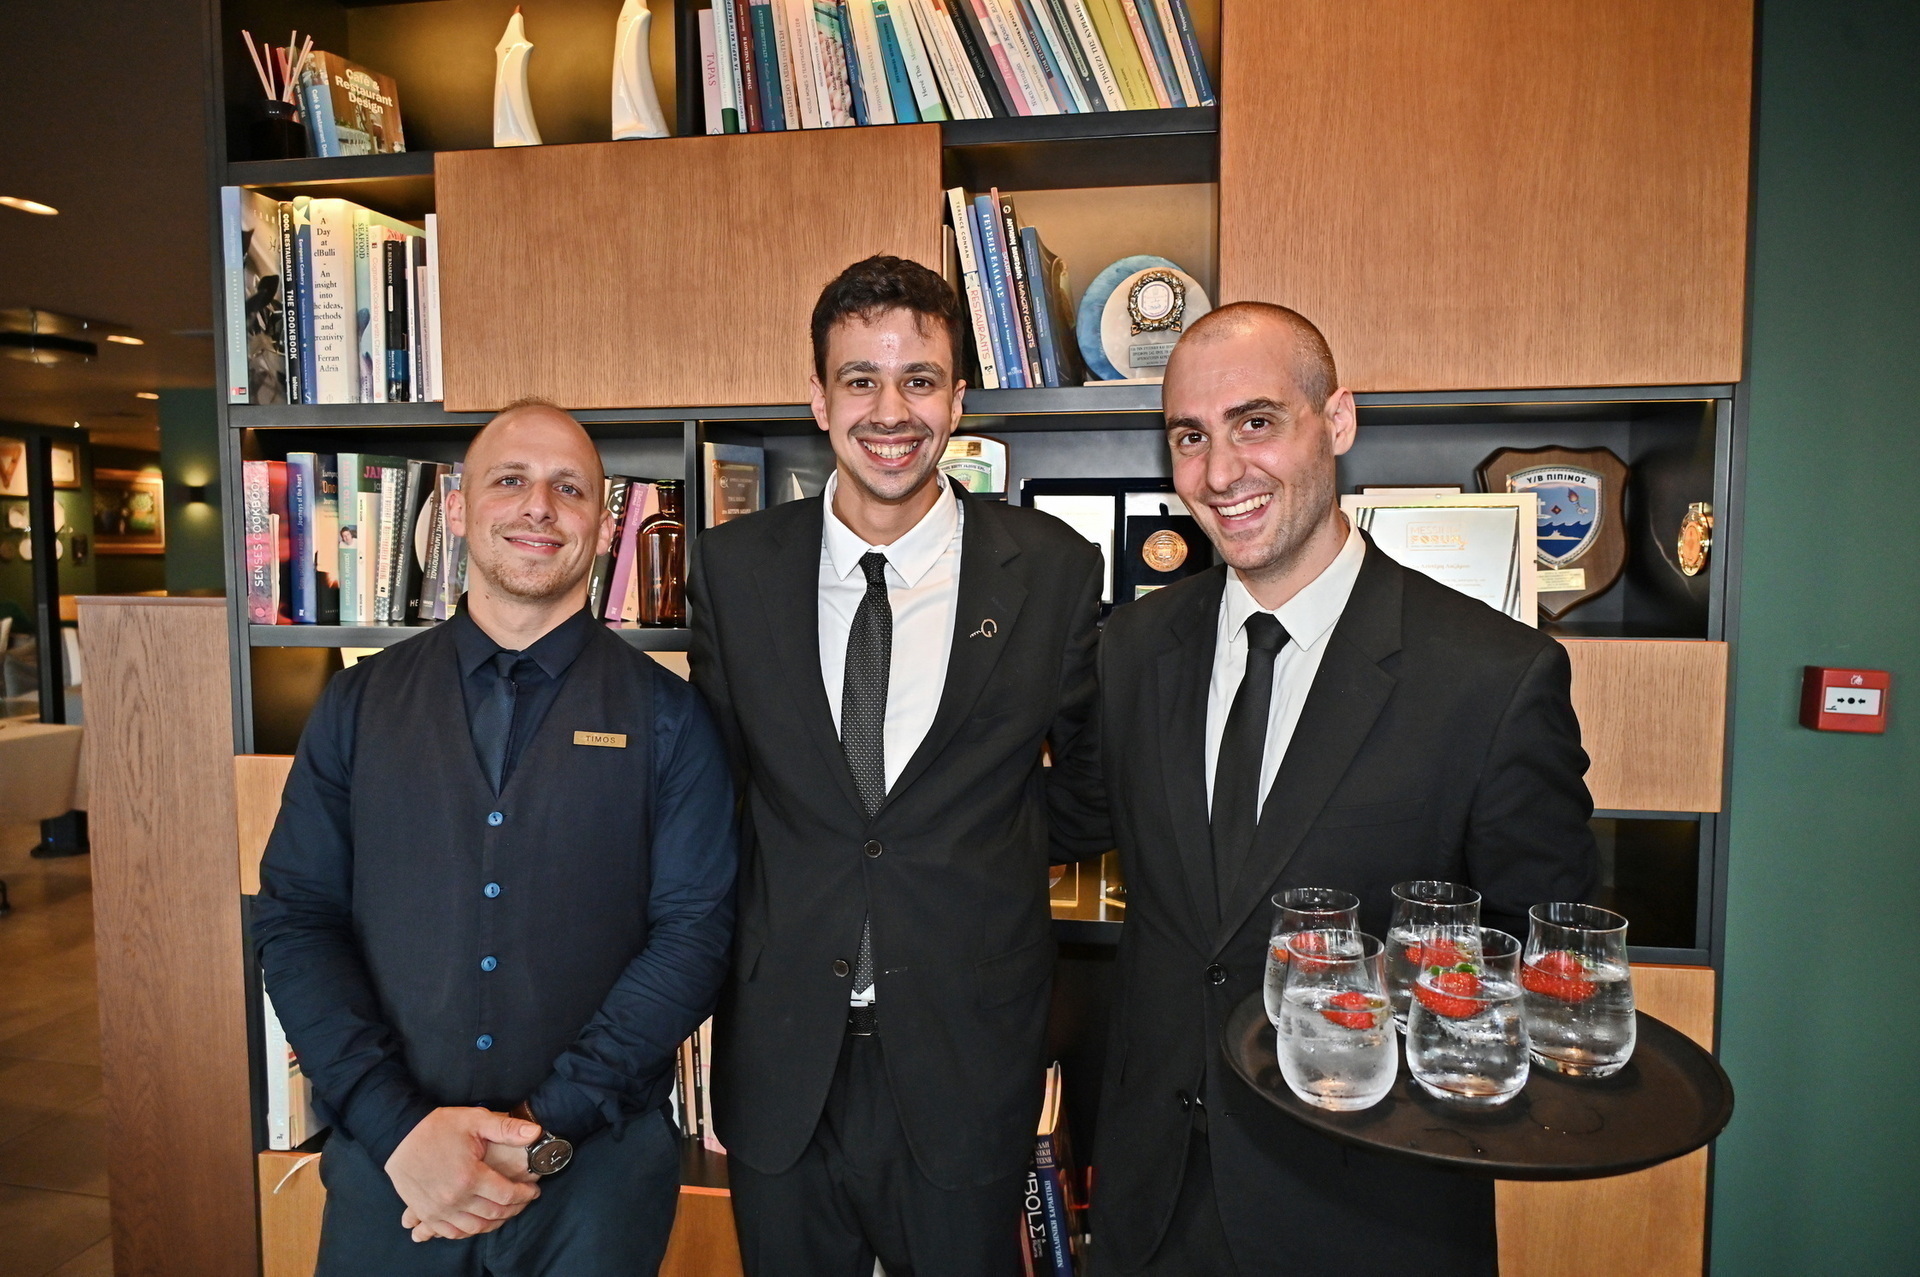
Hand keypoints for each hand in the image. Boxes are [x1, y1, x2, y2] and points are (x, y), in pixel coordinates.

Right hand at [386, 1107, 541, 1241]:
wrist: (399, 1136)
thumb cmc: (437, 1127)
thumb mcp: (475, 1119)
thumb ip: (507, 1128)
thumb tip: (536, 1132)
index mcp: (470, 1176)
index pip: (507, 1194)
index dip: (525, 1194)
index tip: (534, 1190)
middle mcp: (455, 1198)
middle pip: (494, 1213)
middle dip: (515, 1209)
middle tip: (524, 1201)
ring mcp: (438, 1209)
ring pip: (474, 1228)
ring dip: (494, 1223)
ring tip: (505, 1212)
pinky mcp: (425, 1212)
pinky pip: (451, 1232)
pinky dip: (468, 1231)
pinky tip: (478, 1222)